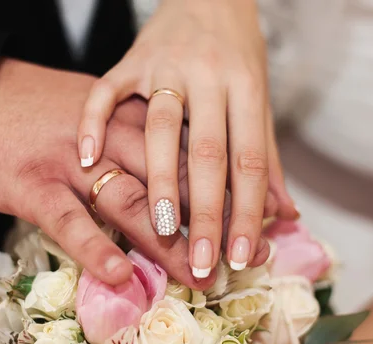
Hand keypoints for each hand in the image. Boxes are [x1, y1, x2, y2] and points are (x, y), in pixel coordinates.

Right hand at [0, 58, 270, 288]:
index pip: (193, 151)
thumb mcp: (107, 114)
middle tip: (246, 255)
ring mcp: (70, 161)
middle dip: (212, 220)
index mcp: (134, 116)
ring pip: (129, 200)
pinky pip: (67, 219)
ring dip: (166, 241)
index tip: (262, 218)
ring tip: (197, 274)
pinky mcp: (32, 183)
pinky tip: (119, 273)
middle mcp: (110, 136)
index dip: (229, 187)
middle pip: (171, 178)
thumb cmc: (47, 113)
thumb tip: (189, 169)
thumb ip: (151, 138)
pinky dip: (94, 246)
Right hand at [77, 0, 297, 278]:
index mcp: (247, 87)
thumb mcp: (259, 100)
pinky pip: (106, 90)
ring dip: (159, 180)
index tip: (241, 257)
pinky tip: (85, 158)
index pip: (249, 160)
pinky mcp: (130, 58)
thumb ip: (268, 158)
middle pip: (207, 151)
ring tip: (160, 229)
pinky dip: (93, 121)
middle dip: (205, 211)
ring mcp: (166, 66)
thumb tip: (287, 216)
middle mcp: (209, 76)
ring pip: (160, 127)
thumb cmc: (237, 53)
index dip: (248, 211)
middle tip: (200, 260)